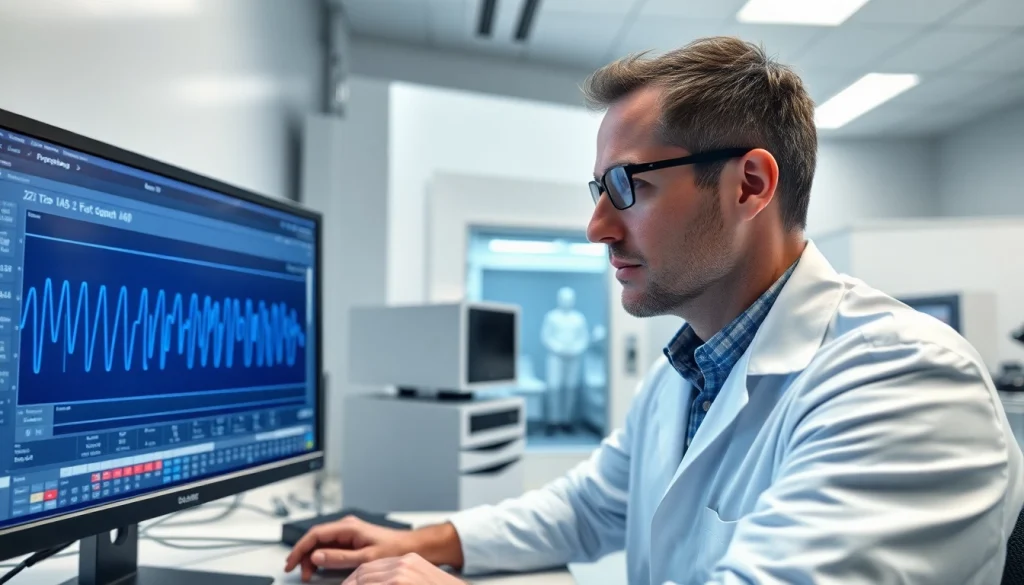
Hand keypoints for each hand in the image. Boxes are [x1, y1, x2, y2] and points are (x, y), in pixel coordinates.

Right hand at [284, 515, 413, 581]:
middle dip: (303, 555)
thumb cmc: (394, 550)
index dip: (300, 548)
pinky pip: (331, 547)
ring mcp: (348, 533)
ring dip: (312, 558)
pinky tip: (320, 569)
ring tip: (309, 574)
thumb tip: (316, 557)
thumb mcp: (365, 558)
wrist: (412, 547)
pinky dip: (322, 558)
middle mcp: (346, 527)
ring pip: (322, 544)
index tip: (291, 562)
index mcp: (348, 527)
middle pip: (316, 539)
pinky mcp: (352, 540)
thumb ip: (339, 558)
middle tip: (298, 572)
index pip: (315, 534)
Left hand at [342, 553, 464, 584]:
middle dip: (349, 584)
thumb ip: (401, 580)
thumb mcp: (420, 580)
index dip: (354, 579)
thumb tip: (385, 580)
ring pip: (364, 580)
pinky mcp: (398, 583)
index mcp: (409, 562)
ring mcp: (401, 575)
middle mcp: (404, 564)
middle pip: (364, 573)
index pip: (372, 567)